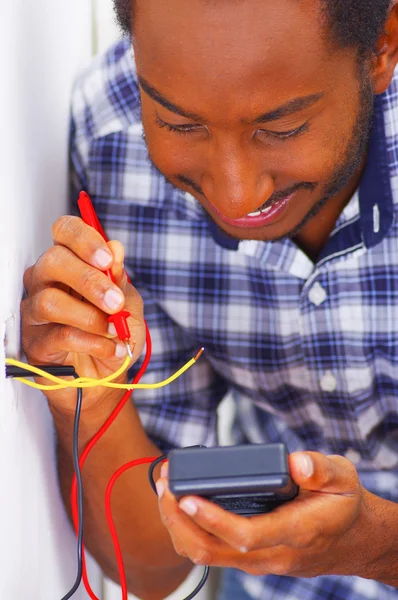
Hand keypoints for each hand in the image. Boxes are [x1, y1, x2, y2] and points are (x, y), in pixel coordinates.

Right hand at [21, 215, 145, 413]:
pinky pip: (59, 335)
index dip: (84, 239)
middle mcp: (46, 280)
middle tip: (114, 301)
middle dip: (89, 281)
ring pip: (50, 301)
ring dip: (90, 316)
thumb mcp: (127, 303)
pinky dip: (92, 342)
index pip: (64, 231)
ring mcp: (36, 310)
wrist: (107, 376)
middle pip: (53, 261)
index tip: (107, 259)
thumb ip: (120, 279)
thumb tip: (116, 248)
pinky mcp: (35, 342)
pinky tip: (110, 347)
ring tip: (114, 329)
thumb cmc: (113, 333)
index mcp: (71, 261)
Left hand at [156, 452, 380, 578]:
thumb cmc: (343, 505)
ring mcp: (258, 562)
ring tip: (166, 489)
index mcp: (295, 533)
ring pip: (206, 555)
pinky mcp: (250, 559)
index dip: (212, 519)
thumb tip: (296, 462)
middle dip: (179, 520)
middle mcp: (271, 555)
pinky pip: (211, 553)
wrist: (352, 539)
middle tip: (164, 483)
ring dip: (178, 526)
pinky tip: (181, 504)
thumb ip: (321, 469)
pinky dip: (189, 531)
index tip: (187, 497)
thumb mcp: (342, 478)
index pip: (245, 535)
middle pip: (212, 551)